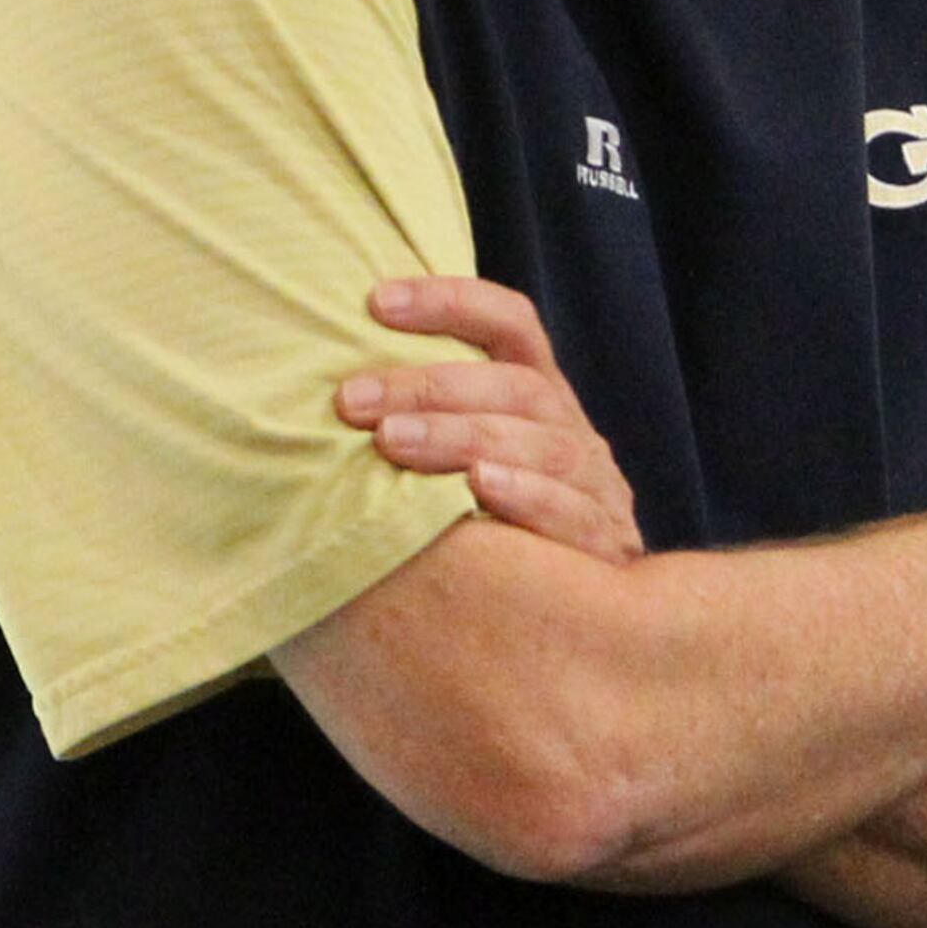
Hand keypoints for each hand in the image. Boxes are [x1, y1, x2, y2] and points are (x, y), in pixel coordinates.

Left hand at [336, 275, 645, 565]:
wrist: (561, 625)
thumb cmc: (478, 533)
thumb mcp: (451, 468)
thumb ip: (412, 424)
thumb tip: (320, 392)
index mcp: (536, 396)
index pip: (509, 324)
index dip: (449, 302)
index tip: (375, 302)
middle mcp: (570, 431)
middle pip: (515, 386)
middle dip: (428, 387)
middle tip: (352, 403)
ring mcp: (595, 487)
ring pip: (542, 444)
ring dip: (462, 436)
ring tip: (392, 443)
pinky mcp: (605, 545)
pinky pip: (572, 513)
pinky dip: (526, 495)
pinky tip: (478, 487)